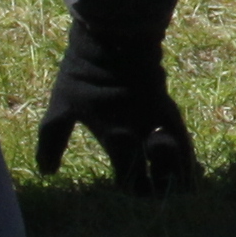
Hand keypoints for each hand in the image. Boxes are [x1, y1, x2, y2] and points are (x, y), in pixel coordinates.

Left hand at [36, 56, 197, 193]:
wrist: (116, 41)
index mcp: (118, 137)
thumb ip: (52, 140)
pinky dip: (186, 156)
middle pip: (160, 174)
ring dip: (179, 175)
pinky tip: (189, 167)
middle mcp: (144, 134)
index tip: (130, 193)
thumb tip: (46, 171)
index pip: (131, 178)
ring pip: (180, 158)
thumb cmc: (83, 75)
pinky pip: (183, 139)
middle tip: (155, 195)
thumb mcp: (61, 106)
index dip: (134, 190)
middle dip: (159, 188)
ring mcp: (161, 121)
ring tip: (183, 190)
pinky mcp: (170, 109)